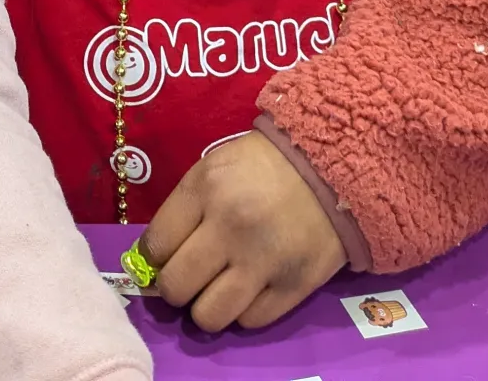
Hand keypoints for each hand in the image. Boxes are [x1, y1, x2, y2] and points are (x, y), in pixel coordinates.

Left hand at [140, 132, 345, 331]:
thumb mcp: (214, 169)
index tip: (165, 258)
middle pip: (176, 287)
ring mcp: (263, 261)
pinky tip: (250, 289)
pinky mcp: (294, 287)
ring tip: (216, 290)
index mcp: (205, 190)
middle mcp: (229, 228)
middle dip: (175, 288)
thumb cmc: (264, 166)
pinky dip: (244, 311)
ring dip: (206, 307)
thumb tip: (155, 257)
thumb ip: (184, 209)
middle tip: (189, 278)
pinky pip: (250, 321)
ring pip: (208, 316)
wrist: (334, 168)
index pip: (155, 246)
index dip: (154, 258)